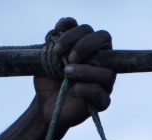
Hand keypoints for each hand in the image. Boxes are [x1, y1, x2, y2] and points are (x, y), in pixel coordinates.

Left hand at [33, 18, 115, 133]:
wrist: (45, 104)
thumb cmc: (49, 79)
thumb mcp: (47, 56)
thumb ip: (56, 39)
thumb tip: (67, 23)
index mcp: (88, 48)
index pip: (89, 30)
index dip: (73, 34)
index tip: (55, 48)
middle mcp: (101, 61)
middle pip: (104, 39)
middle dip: (84, 46)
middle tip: (67, 58)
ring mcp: (104, 82)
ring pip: (106, 71)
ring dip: (84, 70)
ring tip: (66, 74)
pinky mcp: (101, 102)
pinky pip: (100, 93)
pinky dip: (85, 89)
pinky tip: (72, 90)